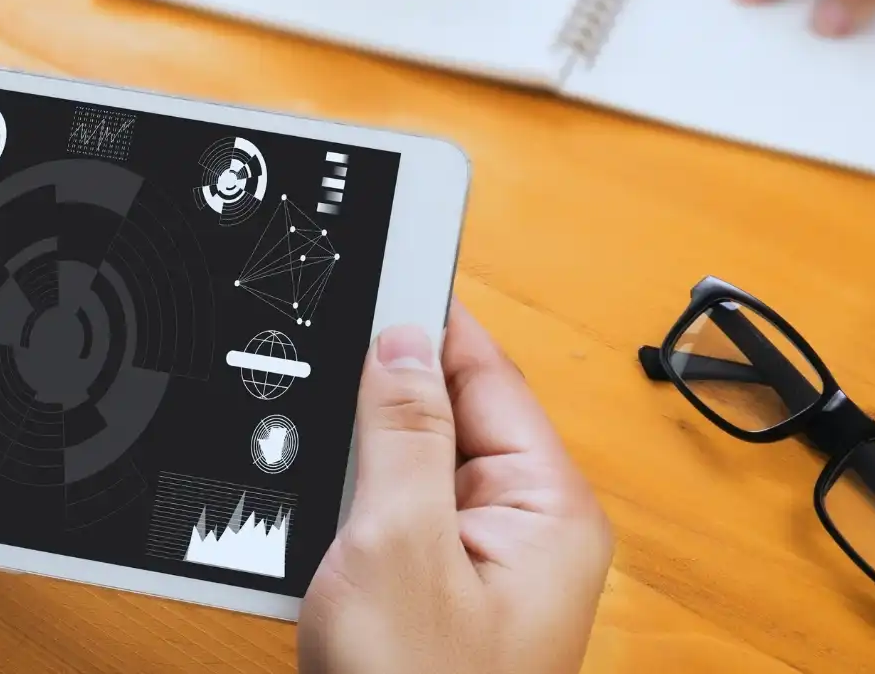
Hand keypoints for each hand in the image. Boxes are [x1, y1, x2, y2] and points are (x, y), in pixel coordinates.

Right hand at [299, 301, 611, 673]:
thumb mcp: (398, 546)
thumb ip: (403, 434)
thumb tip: (402, 340)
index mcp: (550, 510)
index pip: (488, 374)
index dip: (425, 326)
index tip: (370, 279)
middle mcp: (529, 533)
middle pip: (447, 419)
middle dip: (381, 411)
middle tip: (324, 418)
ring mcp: (484, 566)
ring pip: (411, 472)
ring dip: (362, 472)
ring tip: (333, 514)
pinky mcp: (439, 594)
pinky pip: (394, 520)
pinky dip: (353, 516)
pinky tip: (326, 542)